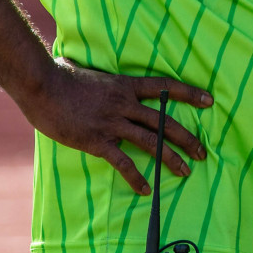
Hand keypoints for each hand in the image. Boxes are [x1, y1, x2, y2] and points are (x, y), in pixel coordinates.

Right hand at [17, 59, 212, 195]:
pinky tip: (146, 189)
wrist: (42, 86)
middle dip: (187, 137)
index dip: (189, 93)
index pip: (165, 87)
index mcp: (126, 85)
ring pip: (151, 141)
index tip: (209, 100)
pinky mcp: (98, 140)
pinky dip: (136, 177)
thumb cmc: (60, 76)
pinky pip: (123, 162)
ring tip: (186, 171)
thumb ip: (97, 75)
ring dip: (171, 158)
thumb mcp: (87, 70)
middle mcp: (125, 104)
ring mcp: (113, 123)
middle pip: (165, 121)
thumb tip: (78, 63)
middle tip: (202, 152)